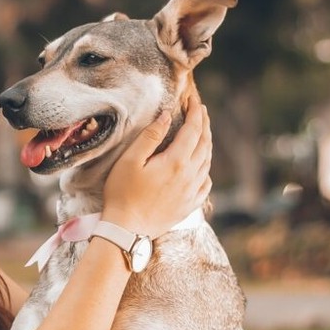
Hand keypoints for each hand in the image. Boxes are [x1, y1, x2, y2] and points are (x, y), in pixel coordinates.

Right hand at [101, 92, 212, 237]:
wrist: (127, 230)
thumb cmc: (123, 193)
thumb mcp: (130, 160)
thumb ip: (150, 136)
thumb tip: (167, 116)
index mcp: (177, 161)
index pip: (193, 130)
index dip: (196, 112)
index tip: (194, 99)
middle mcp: (190, 176)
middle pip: (204, 143)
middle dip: (204, 123)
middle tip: (201, 109)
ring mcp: (192, 192)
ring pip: (207, 162)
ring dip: (206, 143)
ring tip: (202, 132)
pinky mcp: (189, 206)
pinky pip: (206, 183)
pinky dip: (206, 169)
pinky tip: (201, 167)